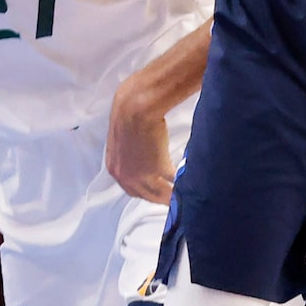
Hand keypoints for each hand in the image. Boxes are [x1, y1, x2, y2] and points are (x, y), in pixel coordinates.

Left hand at [104, 75, 176, 203]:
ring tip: (185, 195)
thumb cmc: (128, 113)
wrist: (134, 107)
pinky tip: (190, 183)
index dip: (147, 192)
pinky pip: (173, 183)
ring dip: (172, 195)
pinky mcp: (158, 169)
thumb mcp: (123, 138)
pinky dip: (182, 184)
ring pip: (160, 194)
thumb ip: (130, 152)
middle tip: (174, 199)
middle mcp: (125, 177)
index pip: (132, 190)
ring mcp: (141, 176)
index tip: (158, 192)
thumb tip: (142, 152)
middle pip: (146, 196)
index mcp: (115, 169)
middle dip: (160, 198)